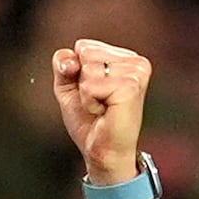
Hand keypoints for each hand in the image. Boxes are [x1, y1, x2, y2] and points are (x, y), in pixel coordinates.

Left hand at [52, 39, 151, 182]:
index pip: (83, 46)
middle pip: (85, 53)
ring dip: (87, 93)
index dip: (77, 73)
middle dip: (82, 82)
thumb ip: (63, 63)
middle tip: (99, 103)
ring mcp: (136, 73)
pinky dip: (89, 102)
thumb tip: (70, 60)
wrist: (103, 152)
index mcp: (125, 58)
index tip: (94, 93)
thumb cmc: (90, 122)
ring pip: (88, 68)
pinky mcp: (131, 87)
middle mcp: (135, 62)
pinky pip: (90, 85)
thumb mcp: (69, 86)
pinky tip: (105, 112)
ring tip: (103, 108)